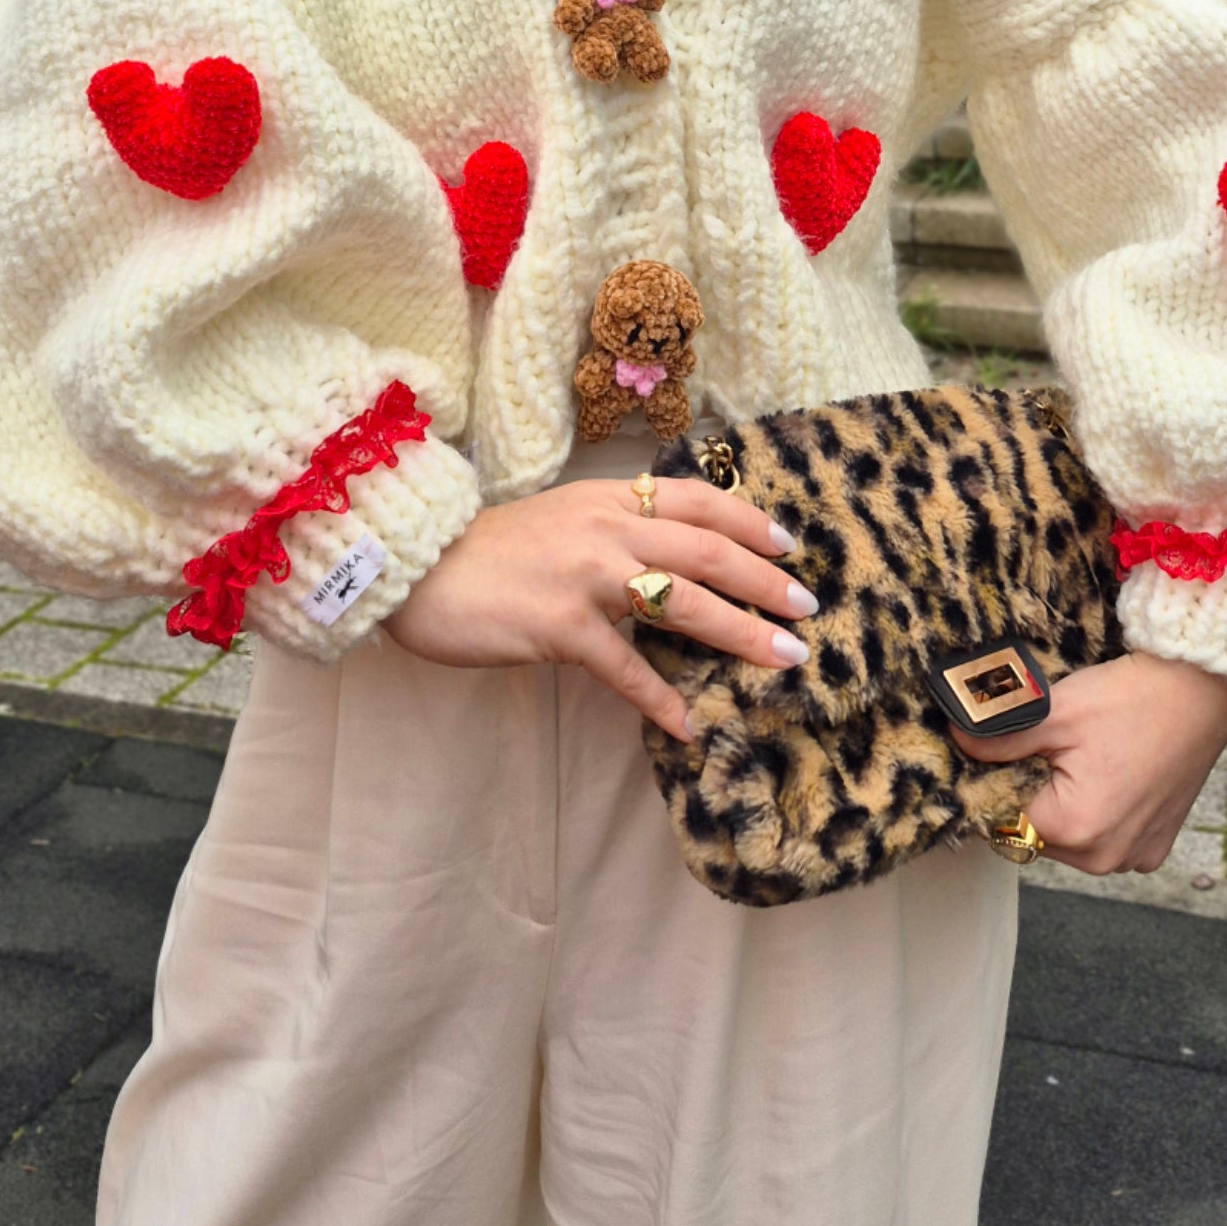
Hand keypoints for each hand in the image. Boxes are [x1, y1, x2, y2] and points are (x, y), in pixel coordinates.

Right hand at [383, 475, 814, 740]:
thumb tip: (670, 552)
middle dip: (764, 581)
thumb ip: (613, 528)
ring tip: (783, 659)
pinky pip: (625, 667)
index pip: (698, 499)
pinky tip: (689, 726)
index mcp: (609, 498)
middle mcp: (606, 528)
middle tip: (806, 610)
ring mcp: (585, 576)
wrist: (420, 566)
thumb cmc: (489, 550)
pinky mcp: (560, 626)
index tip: (790, 546)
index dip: (749, 520)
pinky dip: (661, 699)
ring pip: (683, 601)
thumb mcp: (561, 518)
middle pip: (707, 550)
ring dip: (740, 633)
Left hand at [950, 651, 1226, 873]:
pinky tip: (1110, 772)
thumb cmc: (1131, 699)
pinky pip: (1106, 838)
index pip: (1003, 820)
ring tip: (1084, 756)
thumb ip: (998, 736)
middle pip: (1037, 834)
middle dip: (1031, 794)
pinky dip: (1098, 811)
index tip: (1003, 751)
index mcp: (1076, 831)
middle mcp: (1106, 859)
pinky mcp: (1154, 848)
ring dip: (1064, 805)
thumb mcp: (1055, 712)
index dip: (995, 782)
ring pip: (1070, 838)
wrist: (1202, 692)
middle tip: (1049, 745)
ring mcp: (1135, 858)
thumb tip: (955, 740)